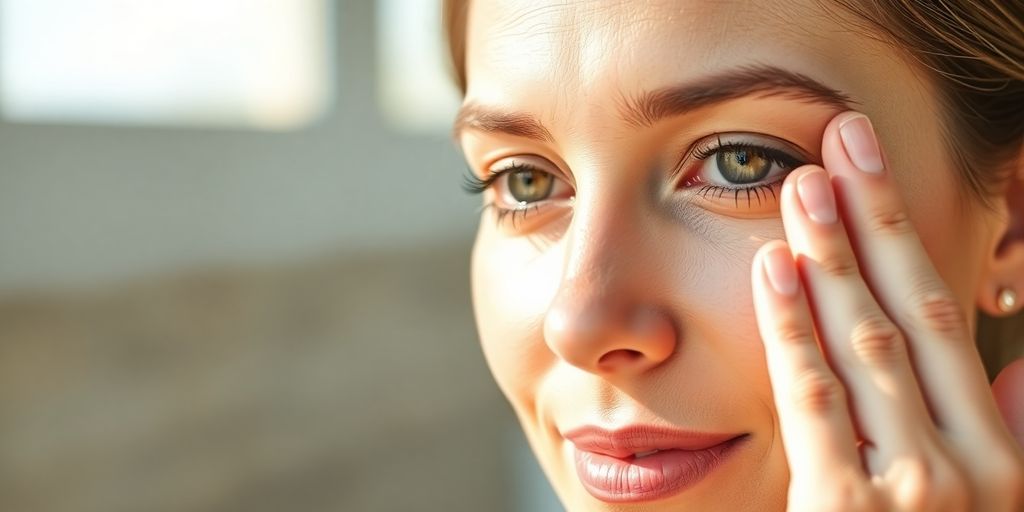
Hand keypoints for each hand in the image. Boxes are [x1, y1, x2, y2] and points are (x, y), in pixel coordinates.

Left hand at [750, 110, 1023, 510]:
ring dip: (832, 257)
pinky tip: (774, 271)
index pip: (945, 318)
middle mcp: (965, 462)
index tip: (872, 172)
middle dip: (872, 222)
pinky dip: (795, 330)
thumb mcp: (997, 506)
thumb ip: (1014, 436)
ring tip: (802, 186)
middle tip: (839, 142)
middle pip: (908, 313)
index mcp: (1000, 452)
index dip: (908, 237)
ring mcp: (911, 488)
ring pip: (865, 345)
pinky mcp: (849, 511)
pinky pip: (818, 402)